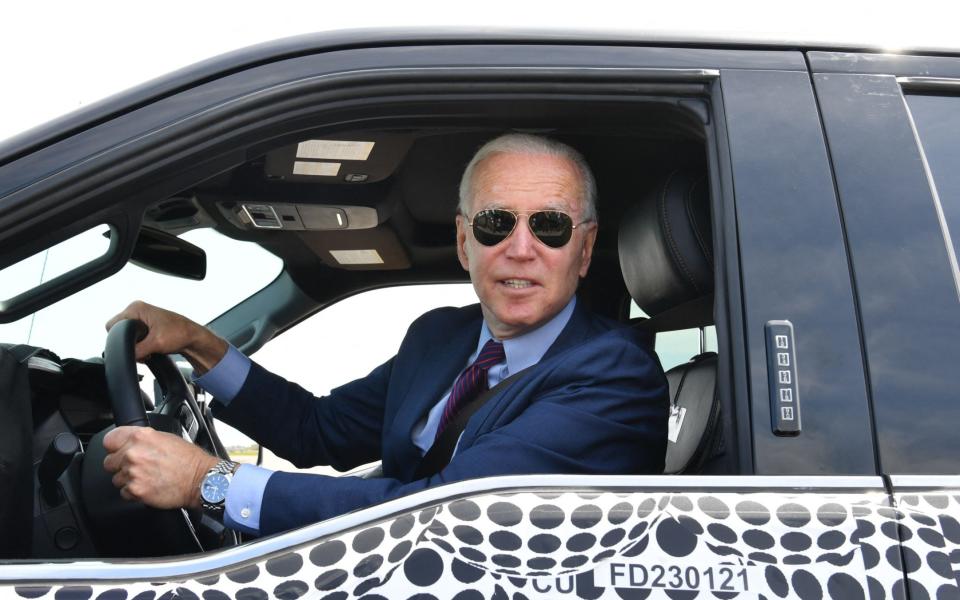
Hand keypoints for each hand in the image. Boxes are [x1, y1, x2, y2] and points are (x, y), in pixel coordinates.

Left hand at [102, 426, 218, 508]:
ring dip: (128, 480)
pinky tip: (148, 486)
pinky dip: (134, 492)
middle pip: (109, 462)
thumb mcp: (166, 438)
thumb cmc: (189, 460)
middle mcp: (133, 453)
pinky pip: (124, 493)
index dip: (114, 447)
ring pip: (116, 479)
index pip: (109, 440)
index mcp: (141, 436)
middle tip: (137, 467)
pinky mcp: (135, 490)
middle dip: (120, 465)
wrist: (200, 480)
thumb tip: (131, 443)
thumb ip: (144, 439)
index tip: (118, 451)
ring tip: (146, 477)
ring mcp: (133, 472)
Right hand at [105, 300, 226, 373]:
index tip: (133, 345)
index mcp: (136, 308)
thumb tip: (126, 356)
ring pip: (127, 337)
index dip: (120, 339)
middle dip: (129, 344)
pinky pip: (134, 339)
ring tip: (149, 349)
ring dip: (136, 347)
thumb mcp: (155, 344)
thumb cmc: (180, 334)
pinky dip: (140, 347)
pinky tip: (150, 350)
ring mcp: (141, 318)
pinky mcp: (146, 327)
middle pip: (119, 332)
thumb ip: (137, 350)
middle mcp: (137, 311)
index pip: (112, 325)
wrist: (193, 338)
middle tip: (144, 349)